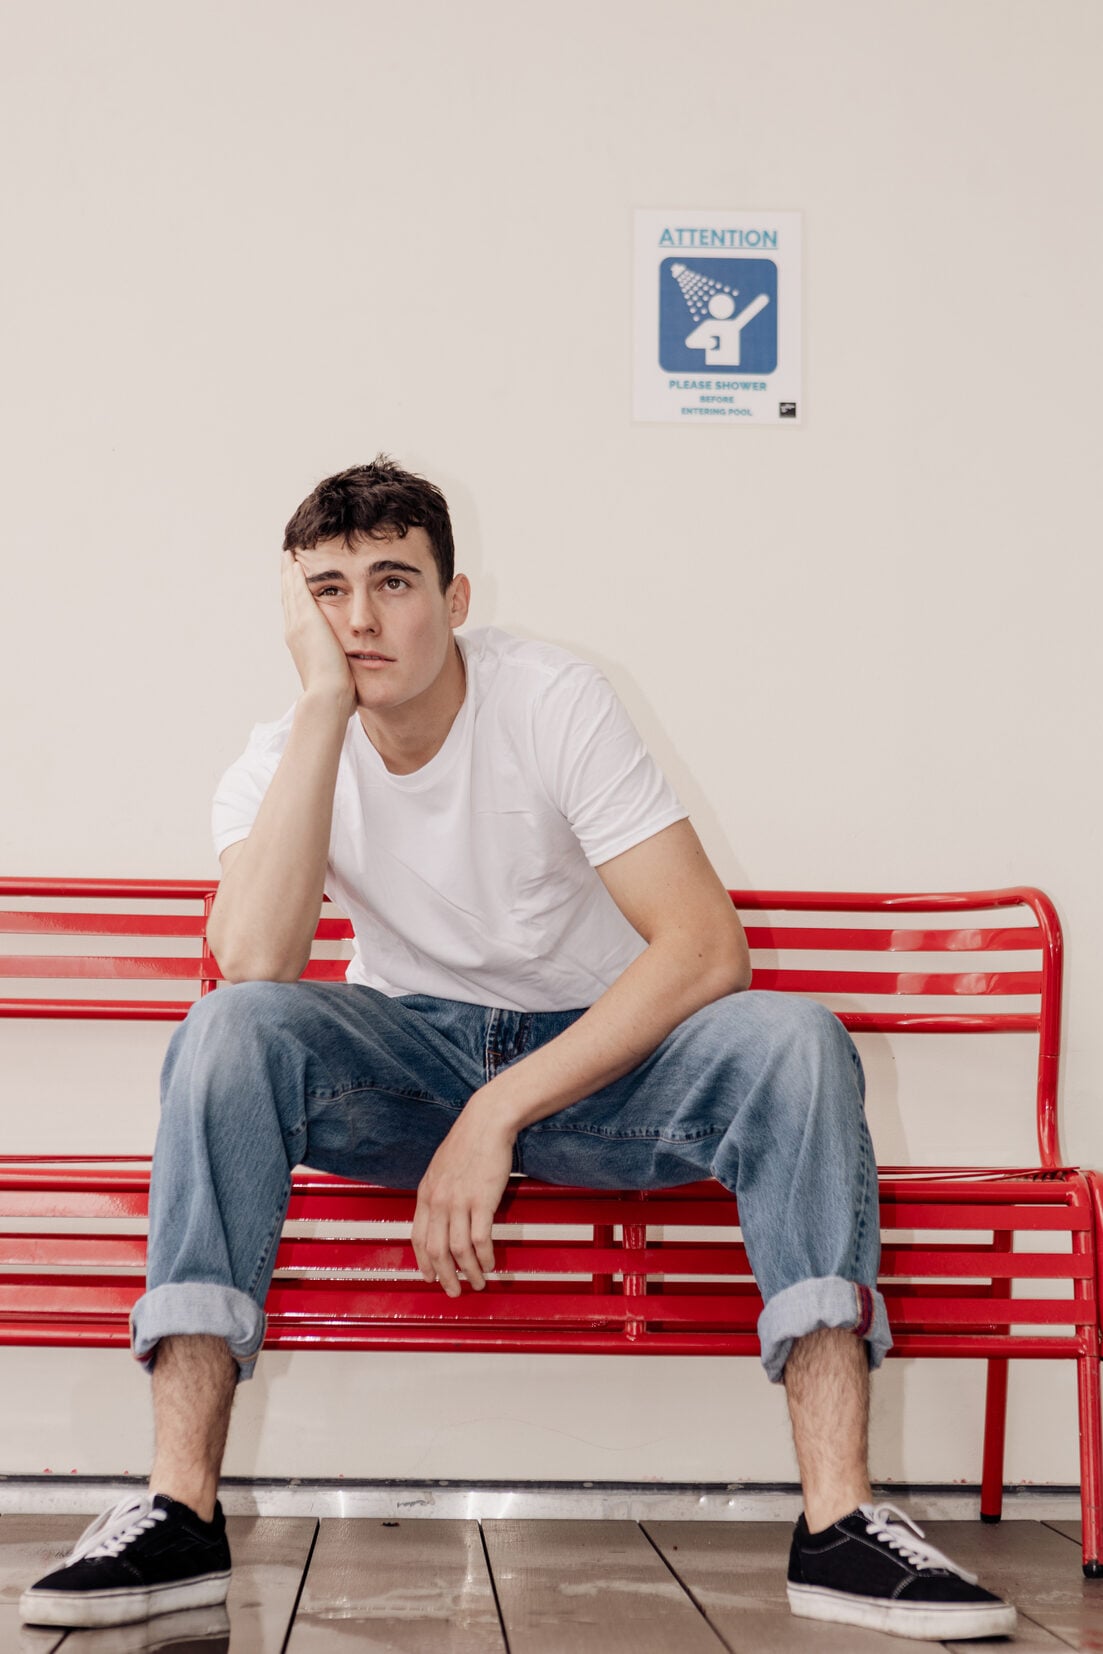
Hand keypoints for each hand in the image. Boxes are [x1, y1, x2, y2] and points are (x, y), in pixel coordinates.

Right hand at [281, 551, 355, 715]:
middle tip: (287, 560)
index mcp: (302, 644)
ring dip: (289, 572)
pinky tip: (297, 561)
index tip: (295, 583)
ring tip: (289, 555)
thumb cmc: (337, 694)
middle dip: (289, 579)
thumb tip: (353, 674)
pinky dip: (295, 575)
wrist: (328, 697)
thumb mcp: (339, 675)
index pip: (297, 614)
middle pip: (289, 598)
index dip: (295, 597)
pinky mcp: (307, 619)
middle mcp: (295, 632)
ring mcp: (298, 624)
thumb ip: (342, 666)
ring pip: (291, 591)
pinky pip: (299, 590)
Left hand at [411, 1097, 513, 1295]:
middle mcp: (438, 1201)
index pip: (418, 1238)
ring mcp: (459, 1202)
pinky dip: (485, 1257)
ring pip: (458, 1251)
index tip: (431, 1278)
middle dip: (445, 1277)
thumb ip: (436, 1193)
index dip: (424, 1263)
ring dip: (469, 1272)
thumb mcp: (440, 1168)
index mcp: (426, 1194)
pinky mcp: (482, 1201)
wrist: (486, 1123)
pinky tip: (491, 1264)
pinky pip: (480, 1240)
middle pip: (436, 1250)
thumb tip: (439, 1217)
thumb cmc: (468, 1143)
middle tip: (455, 1291)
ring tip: (478, 1283)